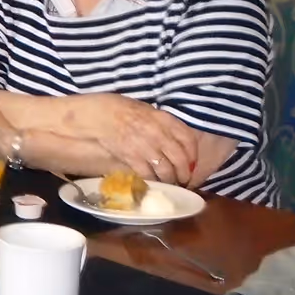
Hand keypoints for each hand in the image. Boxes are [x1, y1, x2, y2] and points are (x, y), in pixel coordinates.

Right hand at [64, 94, 200, 185]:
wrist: (101, 116)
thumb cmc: (124, 110)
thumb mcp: (150, 111)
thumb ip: (165, 124)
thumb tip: (176, 140)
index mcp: (165, 120)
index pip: (189, 140)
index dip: (193, 155)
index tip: (192, 163)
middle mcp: (159, 134)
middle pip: (180, 160)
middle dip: (185, 173)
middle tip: (184, 180)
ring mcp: (146, 148)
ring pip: (166, 171)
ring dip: (170, 180)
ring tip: (170, 184)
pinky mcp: (132, 158)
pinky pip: (148, 174)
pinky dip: (153, 181)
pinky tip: (153, 182)